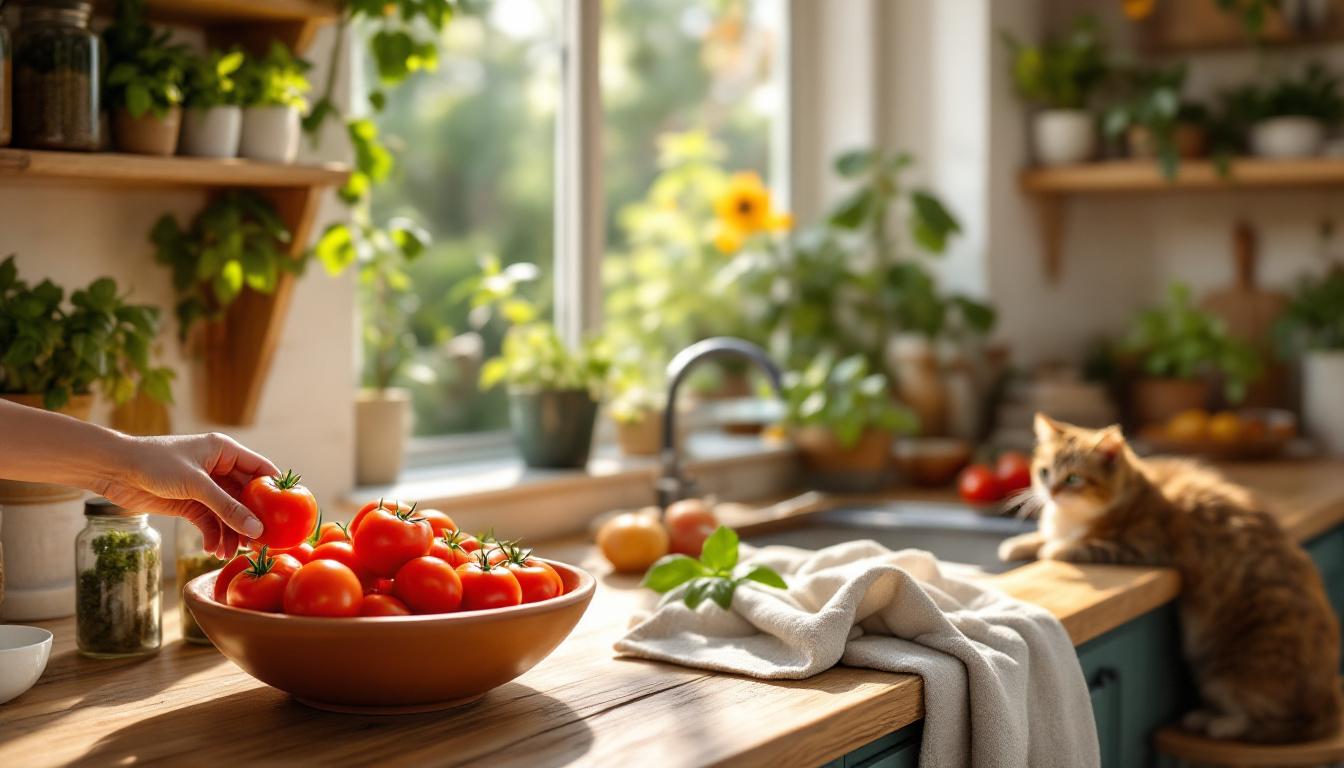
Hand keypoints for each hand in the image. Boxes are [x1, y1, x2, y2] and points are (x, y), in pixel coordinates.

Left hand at [96, 433, 277, 559]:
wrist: (115, 469)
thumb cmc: (155, 463)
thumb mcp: (196, 485)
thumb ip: (228, 508)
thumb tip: (257, 531)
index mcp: (225, 451)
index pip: (261, 469)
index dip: (276, 490)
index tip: (289, 514)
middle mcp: (218, 468)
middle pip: (246, 496)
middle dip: (252, 520)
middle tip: (262, 543)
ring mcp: (204, 487)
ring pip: (228, 513)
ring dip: (231, 533)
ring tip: (231, 553)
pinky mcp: (189, 503)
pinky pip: (210, 522)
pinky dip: (214, 536)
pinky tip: (214, 549)